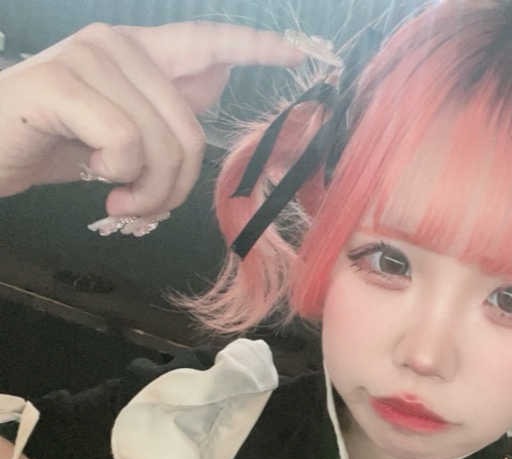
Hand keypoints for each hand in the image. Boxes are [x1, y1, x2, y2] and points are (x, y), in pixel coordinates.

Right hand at [0, 22, 308, 214]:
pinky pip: (125, 144)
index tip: (298, 53)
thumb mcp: (121, 130)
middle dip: (174, 187)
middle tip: (141, 206)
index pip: (206, 41)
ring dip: (145, 191)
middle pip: (190, 130)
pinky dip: (117, 176)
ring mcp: (89, 58)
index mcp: (138, 53)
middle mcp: (117, 43)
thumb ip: (166, 106)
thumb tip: (219, 76)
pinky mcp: (62, 84)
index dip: (254, 48)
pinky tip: (95, 177)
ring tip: (117, 197)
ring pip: (161, 143)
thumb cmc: (54, 142)